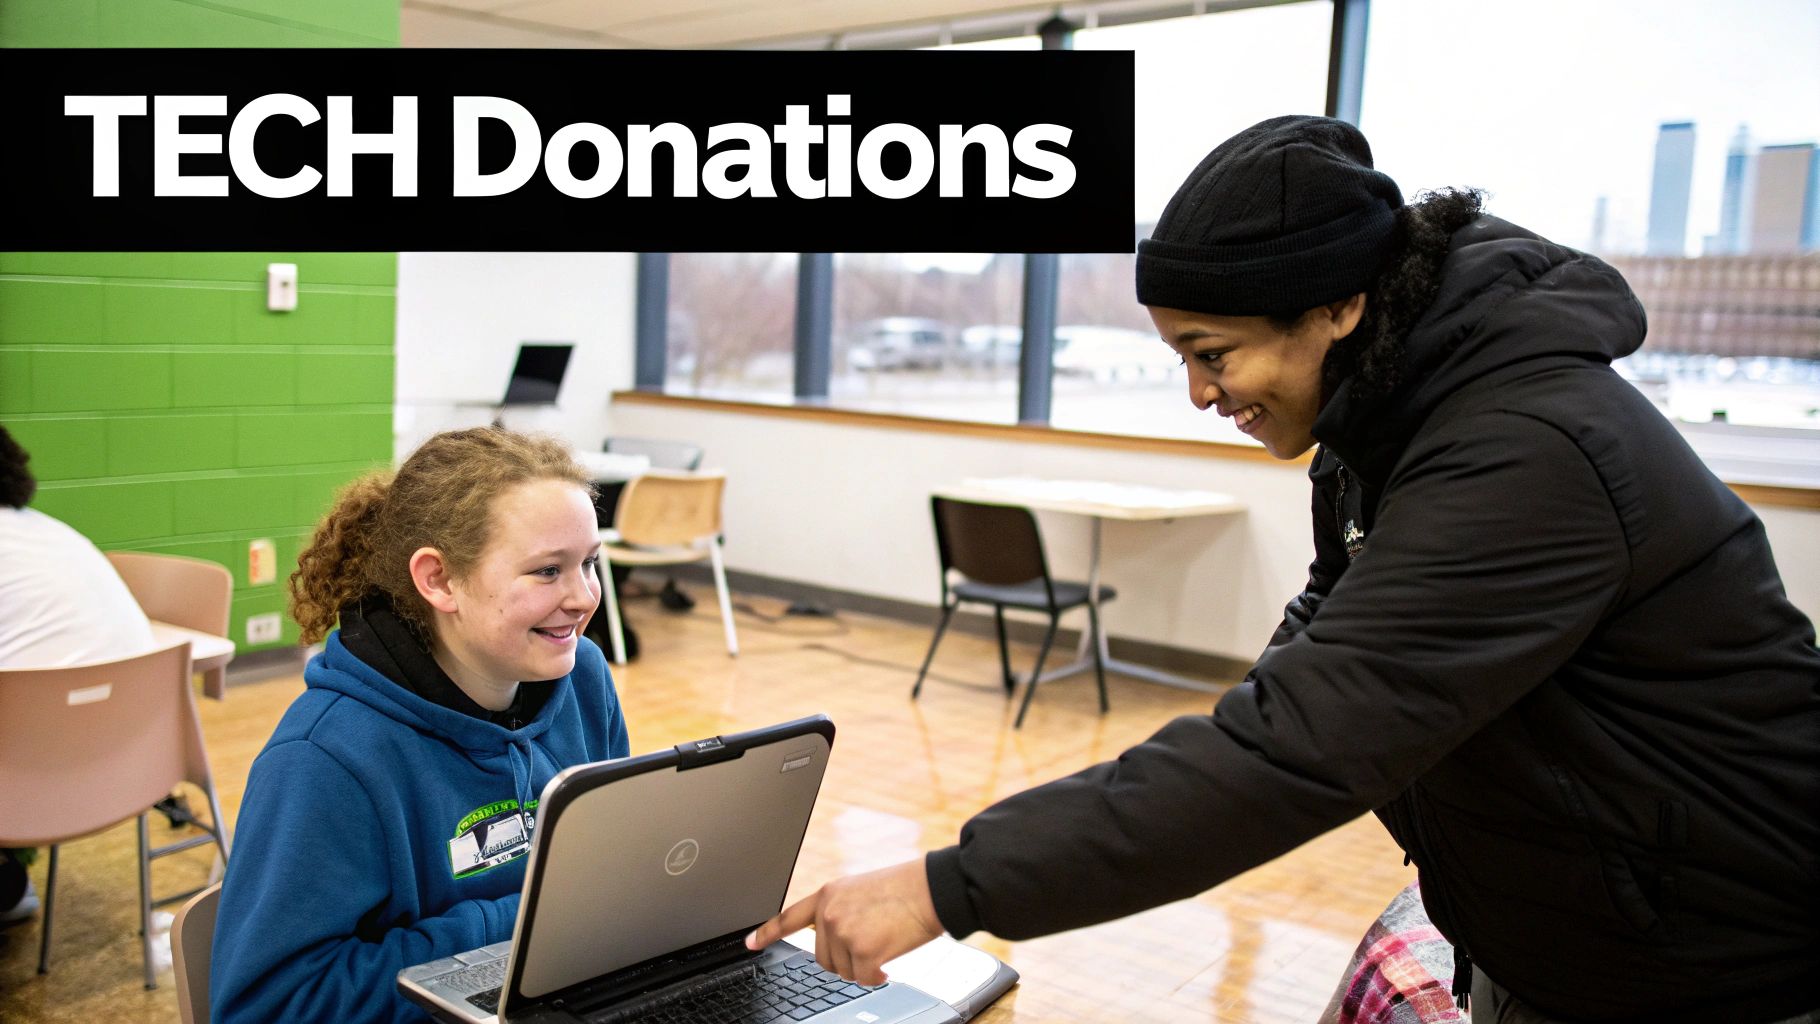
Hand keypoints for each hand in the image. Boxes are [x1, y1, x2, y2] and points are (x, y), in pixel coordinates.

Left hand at [744, 858, 941, 985]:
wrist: (931, 889)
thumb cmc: (904, 889)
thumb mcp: (860, 890)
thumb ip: (839, 910)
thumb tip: (832, 939)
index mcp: (827, 894)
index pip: (789, 917)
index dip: (767, 933)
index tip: (750, 943)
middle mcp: (829, 913)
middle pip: (823, 958)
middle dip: (845, 959)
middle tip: (870, 942)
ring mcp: (843, 932)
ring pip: (843, 971)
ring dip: (863, 966)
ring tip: (883, 943)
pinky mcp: (862, 950)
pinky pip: (863, 979)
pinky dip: (876, 977)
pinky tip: (888, 963)